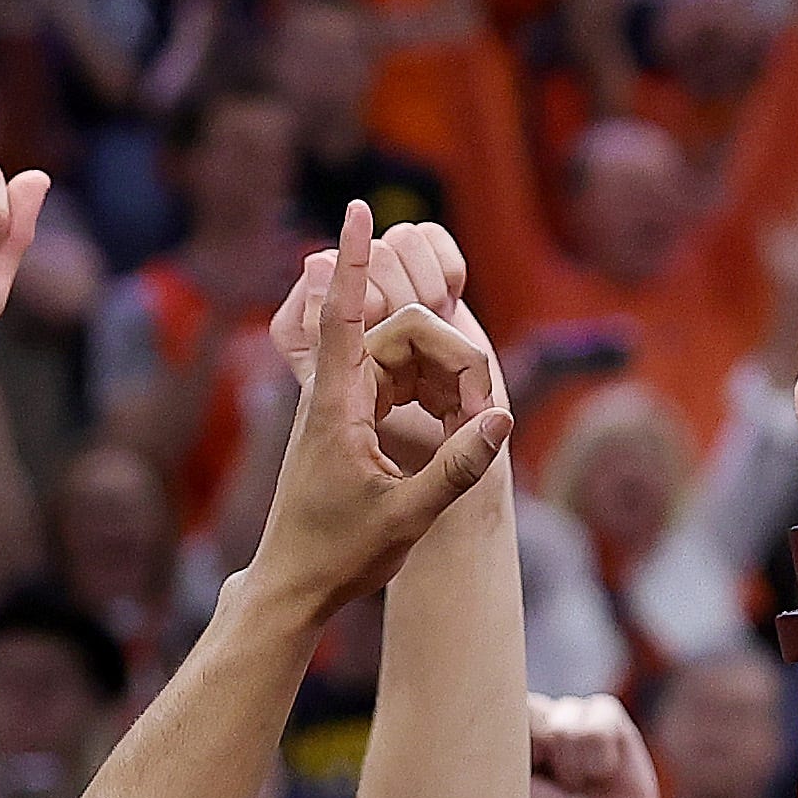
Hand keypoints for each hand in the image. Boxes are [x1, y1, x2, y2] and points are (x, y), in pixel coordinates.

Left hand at [237, 207, 513, 618]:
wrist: (295, 588)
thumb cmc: (340, 557)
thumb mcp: (408, 515)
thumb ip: (458, 467)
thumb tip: (502, 416)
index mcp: (335, 408)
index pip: (343, 315)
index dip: (351, 260)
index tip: (357, 209)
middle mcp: (331, 396)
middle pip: (393, 335)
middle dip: (446, 354)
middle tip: (481, 410)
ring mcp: (337, 409)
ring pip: (396, 359)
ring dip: (440, 377)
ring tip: (468, 422)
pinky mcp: (345, 427)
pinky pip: (393, 384)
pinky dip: (427, 391)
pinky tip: (449, 421)